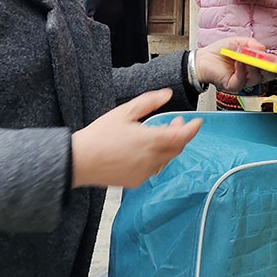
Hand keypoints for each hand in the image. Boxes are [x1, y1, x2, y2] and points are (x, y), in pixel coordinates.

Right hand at [71, 89, 200, 188]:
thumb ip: (149, 102)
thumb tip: (166, 94)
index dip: (193, 129)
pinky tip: (144, 149)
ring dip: (168, 146)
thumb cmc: (99, 136)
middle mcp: (151, 159)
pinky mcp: (136, 181)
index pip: (182, 137)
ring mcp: (144, 173)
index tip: (197, 122)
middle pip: (177, 148)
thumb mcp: (125, 112)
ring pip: (166, 159)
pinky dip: (155, 157)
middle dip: (180, 135)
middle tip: (176, 122)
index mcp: (151, 141)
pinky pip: (153, 168)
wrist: (79, 161)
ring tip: (158, 134)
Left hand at [195, 37, 266, 91]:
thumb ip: (251, 43)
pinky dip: (242, 70)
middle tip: (268, 58)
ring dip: (254, 65)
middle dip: (269, 66)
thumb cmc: (221, 51)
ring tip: (249, 56)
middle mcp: (252, 75)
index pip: (271, 68)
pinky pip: (241, 80)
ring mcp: (243, 81)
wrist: (204, 58)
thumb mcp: (238, 42)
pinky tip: (239, 61)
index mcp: (255, 65)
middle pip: (267, 75)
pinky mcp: (233, 86)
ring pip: (256, 77)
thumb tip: (263, 48)